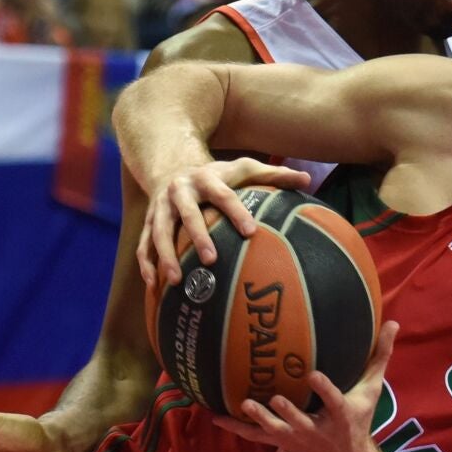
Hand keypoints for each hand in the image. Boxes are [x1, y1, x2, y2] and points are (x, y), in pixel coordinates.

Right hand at [139, 159, 311, 286]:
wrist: (172, 165)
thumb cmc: (218, 175)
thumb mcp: (243, 168)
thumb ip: (274, 175)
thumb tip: (307, 180)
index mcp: (205, 178)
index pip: (223, 195)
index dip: (236, 212)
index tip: (251, 232)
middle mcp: (179, 191)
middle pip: (187, 214)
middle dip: (197, 236)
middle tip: (211, 260)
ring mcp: (160, 207)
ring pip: (158, 232)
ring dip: (165, 255)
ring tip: (176, 280)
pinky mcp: (148, 222)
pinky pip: (143, 245)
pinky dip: (147, 265)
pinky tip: (154, 286)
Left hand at [212, 321, 398, 451]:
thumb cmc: (358, 421)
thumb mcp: (372, 391)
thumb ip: (379, 357)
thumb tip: (393, 323)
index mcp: (341, 415)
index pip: (334, 402)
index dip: (324, 389)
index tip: (313, 375)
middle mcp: (317, 429)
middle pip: (300, 420)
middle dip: (288, 411)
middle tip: (275, 397)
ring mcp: (296, 437)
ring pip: (275, 431)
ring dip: (260, 419)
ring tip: (245, 403)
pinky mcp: (280, 441)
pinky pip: (254, 436)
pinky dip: (235, 427)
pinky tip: (215, 416)